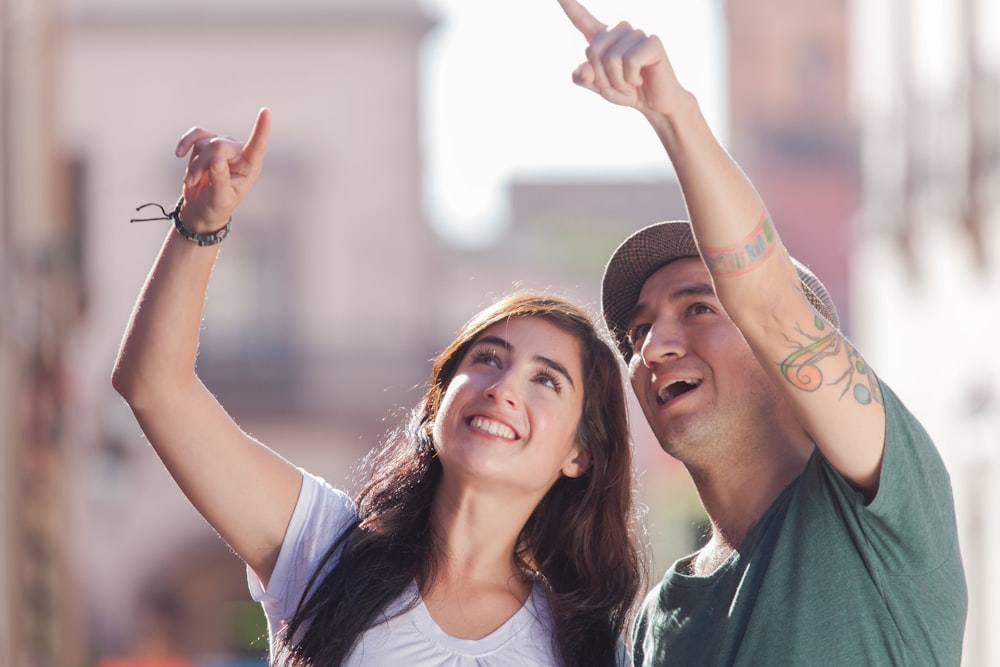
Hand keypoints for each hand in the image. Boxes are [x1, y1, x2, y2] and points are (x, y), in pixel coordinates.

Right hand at [174, 107, 270, 231]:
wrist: (202, 207)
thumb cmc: (217, 205)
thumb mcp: (221, 199)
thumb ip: (220, 180)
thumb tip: (217, 161)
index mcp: (250, 166)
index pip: (257, 145)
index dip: (261, 129)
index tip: (266, 111)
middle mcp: (239, 152)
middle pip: (219, 145)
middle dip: (203, 164)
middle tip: (194, 182)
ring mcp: (223, 145)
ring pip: (204, 143)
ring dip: (194, 165)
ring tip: (192, 182)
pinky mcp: (207, 143)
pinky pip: (196, 135)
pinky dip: (186, 142)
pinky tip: (179, 153)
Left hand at [556, 0, 685, 116]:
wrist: (655, 104)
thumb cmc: (626, 92)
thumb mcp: (599, 87)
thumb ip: (583, 78)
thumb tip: (584, 68)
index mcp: (603, 39)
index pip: (582, 19)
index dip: (570, 5)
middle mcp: (619, 31)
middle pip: (593, 50)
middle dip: (601, 77)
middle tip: (617, 85)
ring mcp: (636, 34)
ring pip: (611, 59)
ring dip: (617, 81)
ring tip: (630, 84)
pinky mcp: (652, 42)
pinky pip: (629, 61)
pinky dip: (630, 79)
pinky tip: (639, 80)